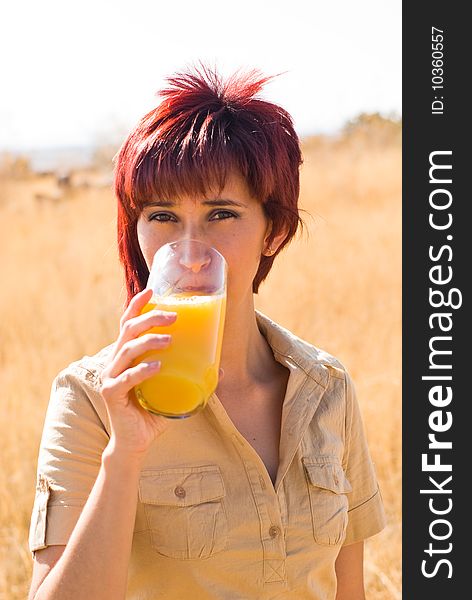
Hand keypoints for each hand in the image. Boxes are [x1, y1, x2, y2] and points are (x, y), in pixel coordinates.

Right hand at [100, 288, 176, 458]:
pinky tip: (156, 366)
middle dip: (149, 318)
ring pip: (126, 350)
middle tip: (173, 316)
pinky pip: (125, 378)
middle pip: (128, 331)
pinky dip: (141, 371)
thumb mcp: (173, 389)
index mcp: (127, 355)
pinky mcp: (111, 394)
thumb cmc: (154, 411)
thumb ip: (191, 377)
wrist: (136, 441)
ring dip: (148, 341)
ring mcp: (111, 377)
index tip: (152, 290)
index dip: (137, 306)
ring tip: (169, 339)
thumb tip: (221, 369)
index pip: (128, 324)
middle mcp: (115, 362)